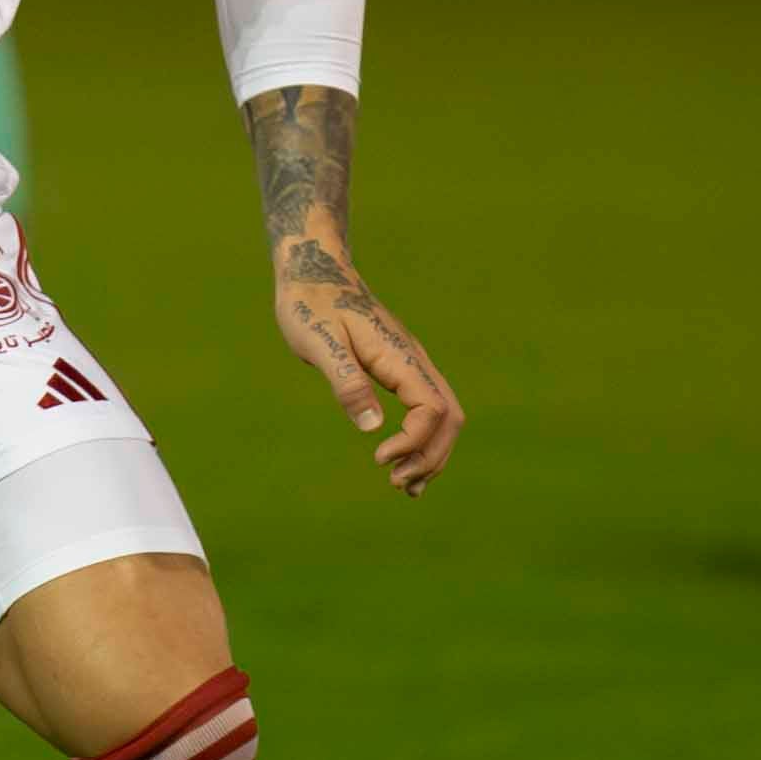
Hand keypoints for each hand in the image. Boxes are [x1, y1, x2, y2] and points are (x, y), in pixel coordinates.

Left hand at [274, 259, 462, 494]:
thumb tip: (372, 427)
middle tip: (397, 484)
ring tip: (405, 486)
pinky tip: (404, 462)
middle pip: (449, 417)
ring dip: (431, 452)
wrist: (313, 272)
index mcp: (399, 356)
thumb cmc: (311, 306)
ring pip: (444, 415)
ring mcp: (411, 364)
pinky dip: (423, 438)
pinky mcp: (400, 368)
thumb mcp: (321, 344)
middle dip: (430, 455)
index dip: (413, 441)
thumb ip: (347, 382)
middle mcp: (414, 361)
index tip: (378, 459)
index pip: (431, 409)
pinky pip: (427, 408)